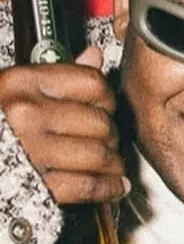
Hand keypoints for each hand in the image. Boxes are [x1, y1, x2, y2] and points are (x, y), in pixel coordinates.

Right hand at [0, 47, 125, 204]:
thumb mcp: (10, 90)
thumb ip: (55, 74)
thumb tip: (93, 56)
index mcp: (21, 84)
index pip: (92, 83)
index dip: (106, 98)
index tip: (106, 107)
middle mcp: (26, 114)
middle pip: (100, 121)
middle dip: (111, 135)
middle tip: (109, 141)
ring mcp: (31, 150)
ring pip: (99, 154)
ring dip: (112, 163)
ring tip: (111, 164)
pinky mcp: (36, 185)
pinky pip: (87, 184)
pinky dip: (107, 188)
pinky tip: (113, 186)